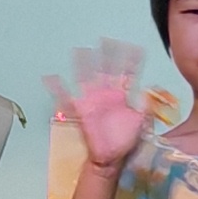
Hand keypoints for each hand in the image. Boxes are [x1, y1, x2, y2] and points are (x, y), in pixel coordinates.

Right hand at [49, 42, 151, 172]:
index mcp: (122, 96)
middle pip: (106, 70)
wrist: (110, 158)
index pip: (127, 75)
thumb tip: (147, 95)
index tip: (135, 48)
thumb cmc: (126, 142)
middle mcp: (106, 94)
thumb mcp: (141, 124)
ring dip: (83, 65)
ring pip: (87, 77)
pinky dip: (57, 89)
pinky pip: (66, 98)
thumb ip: (145, 109)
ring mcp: (92, 100)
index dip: (131, 62)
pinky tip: (50, 78)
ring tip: (80, 51)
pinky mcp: (81, 110)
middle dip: (107, 56)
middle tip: (106, 40)